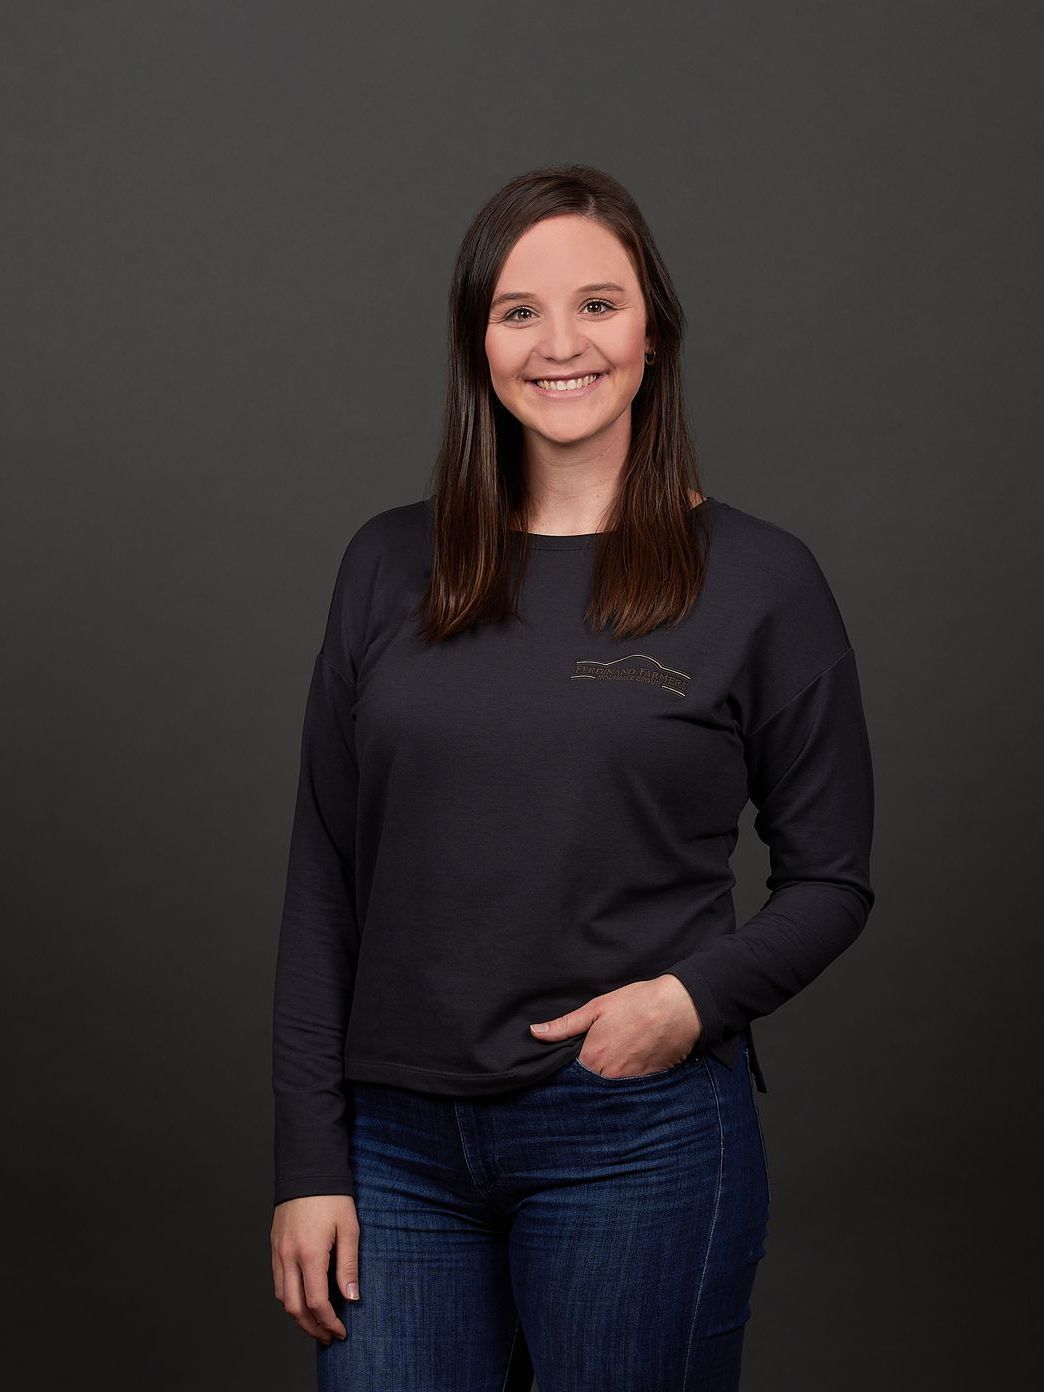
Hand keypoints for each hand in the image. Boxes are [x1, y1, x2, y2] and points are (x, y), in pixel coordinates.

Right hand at [271, 1195, 359, 1344]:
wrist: (307, 1168)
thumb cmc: (332, 1197)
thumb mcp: (349, 1228)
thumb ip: (349, 1265)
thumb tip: (352, 1298)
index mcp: (310, 1254)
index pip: (317, 1302)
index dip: (329, 1322)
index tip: (341, 1331)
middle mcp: (289, 1256)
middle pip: (294, 1308)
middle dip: (311, 1327)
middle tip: (327, 1336)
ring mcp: (278, 1251)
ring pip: (282, 1297)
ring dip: (298, 1315)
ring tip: (316, 1322)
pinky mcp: (274, 1246)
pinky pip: (278, 1281)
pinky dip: (289, 1296)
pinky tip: (303, 1298)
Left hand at [528, 974, 702, 1076]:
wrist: (680, 1008)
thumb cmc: (638, 1003)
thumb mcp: (597, 1008)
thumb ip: (565, 1025)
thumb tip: (535, 1033)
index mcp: (593, 1057)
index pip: (569, 1076)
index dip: (567, 1072)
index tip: (566, 1068)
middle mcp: (610, 1076)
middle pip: (589, 1086)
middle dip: (586, 1080)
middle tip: (593, 1064)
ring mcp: (630, 1082)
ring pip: (609, 1090)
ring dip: (605, 1083)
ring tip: (611, 1066)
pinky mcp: (648, 1083)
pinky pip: (630, 1090)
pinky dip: (625, 1083)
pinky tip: (627, 1069)